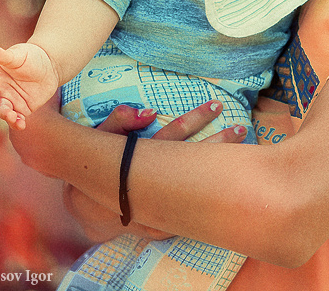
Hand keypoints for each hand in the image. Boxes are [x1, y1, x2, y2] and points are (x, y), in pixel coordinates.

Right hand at [0, 43, 58, 129]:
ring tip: (12, 116)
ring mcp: (8, 98)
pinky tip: (22, 124)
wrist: (50, 68)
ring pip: (1, 109)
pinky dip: (17, 123)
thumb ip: (9, 57)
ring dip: (4, 114)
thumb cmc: (32, 57)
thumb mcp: (21, 55)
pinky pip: (15, 118)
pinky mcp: (20, 109)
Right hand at [64, 100, 246, 240]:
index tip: (216, 105)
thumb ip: (119, 121)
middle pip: (195, 158)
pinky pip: (192, 212)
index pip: (176, 133)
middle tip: (242, 128)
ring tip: (240, 147)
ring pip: (197, 184)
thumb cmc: (94, 167)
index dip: (197, 118)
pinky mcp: (164, 222)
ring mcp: (162, 204)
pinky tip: (228, 191)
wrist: (86, 211)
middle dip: (220, 142)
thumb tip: (147, 111)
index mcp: (144, 158)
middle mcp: (156, 181)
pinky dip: (210, 202)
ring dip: (218, 164)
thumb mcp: (99, 139)